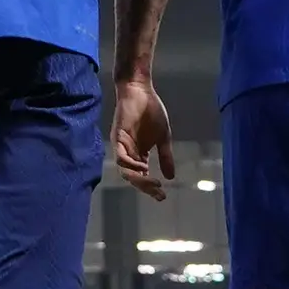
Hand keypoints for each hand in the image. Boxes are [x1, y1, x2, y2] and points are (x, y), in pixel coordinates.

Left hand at [112, 78, 173, 198]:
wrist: (141, 91)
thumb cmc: (151, 111)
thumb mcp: (163, 137)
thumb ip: (165, 156)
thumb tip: (171, 177)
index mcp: (139, 154)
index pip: (143, 176)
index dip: (151, 188)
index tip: (162, 197)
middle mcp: (128, 153)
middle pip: (133, 177)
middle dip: (146, 187)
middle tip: (159, 194)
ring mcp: (122, 146)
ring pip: (125, 170)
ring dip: (138, 179)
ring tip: (153, 182)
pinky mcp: (118, 137)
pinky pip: (121, 157)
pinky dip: (131, 164)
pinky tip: (143, 167)